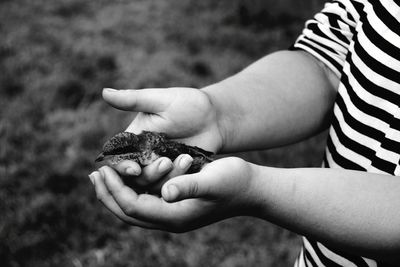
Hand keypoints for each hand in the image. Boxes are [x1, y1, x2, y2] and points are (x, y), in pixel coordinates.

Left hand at [89, 157, 258, 231]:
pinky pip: (145, 200)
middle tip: (94, 176)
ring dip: (116, 193)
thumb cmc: (235, 182)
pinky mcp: (176, 204)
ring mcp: (173, 213)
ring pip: (135, 208)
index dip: (115, 190)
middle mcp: (171, 218)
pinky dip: (131, 189)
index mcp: (176, 215)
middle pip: (128, 213)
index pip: (134, 207)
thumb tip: (166, 192)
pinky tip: (127, 176)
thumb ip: (190, 186)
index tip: (103, 170)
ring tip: (102, 176)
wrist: (250, 189)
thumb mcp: (214, 181)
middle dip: (108, 195)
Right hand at [101, 87, 223, 190]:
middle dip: (148, 174)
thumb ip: (133, 100)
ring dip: (166, 177)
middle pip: (134, 178)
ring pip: (153, 185)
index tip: (134, 169)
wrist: (215, 117)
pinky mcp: (177, 176)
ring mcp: (160, 168)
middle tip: (166, 162)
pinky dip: (179, 181)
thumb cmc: (186, 103)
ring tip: (184, 159)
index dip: (121, 168)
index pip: (118, 158)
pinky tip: (190, 165)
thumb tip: (104, 91)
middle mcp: (144, 157)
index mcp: (134, 140)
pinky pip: (173, 186)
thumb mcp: (160, 100)